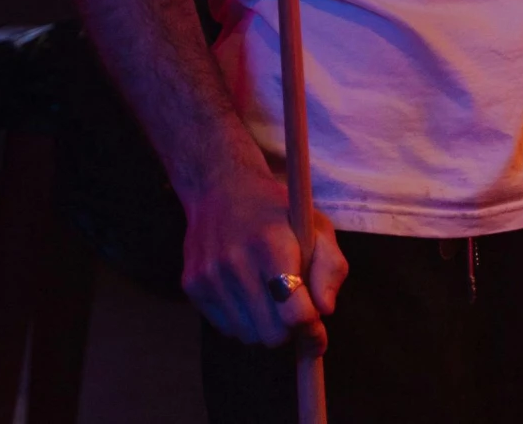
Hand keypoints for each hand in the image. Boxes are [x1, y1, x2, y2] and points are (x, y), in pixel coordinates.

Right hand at [180, 153, 346, 348]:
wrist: (219, 185)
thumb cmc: (275, 210)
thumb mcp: (314, 225)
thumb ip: (330, 267)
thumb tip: (325, 310)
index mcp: (271, 243)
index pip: (294, 312)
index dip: (312, 328)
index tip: (318, 330)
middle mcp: (235, 260)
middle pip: (273, 334)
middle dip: (289, 329)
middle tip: (293, 309)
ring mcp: (209, 274)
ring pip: (250, 337)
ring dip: (265, 325)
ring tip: (268, 295)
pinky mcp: (192, 284)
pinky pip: (227, 329)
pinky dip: (243, 321)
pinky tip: (245, 292)